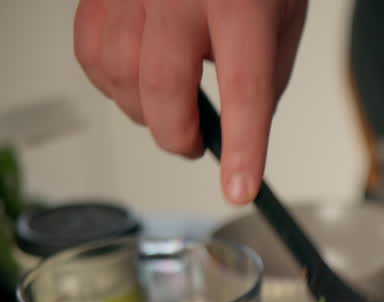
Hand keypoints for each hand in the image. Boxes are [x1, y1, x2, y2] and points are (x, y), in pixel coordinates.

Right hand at [74, 0, 307, 204]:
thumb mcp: (282, 17)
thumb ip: (264, 74)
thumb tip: (240, 131)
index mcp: (239, 2)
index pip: (243, 87)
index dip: (242, 147)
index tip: (240, 188)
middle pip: (164, 89)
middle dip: (179, 136)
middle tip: (198, 146)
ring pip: (117, 75)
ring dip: (143, 111)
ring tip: (172, 109)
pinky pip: (88, 51)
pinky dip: (109, 82)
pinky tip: (135, 81)